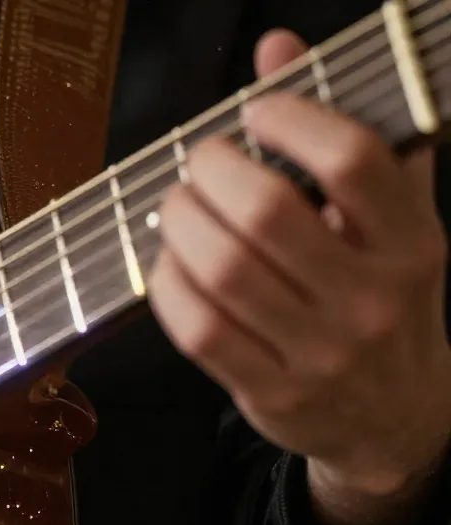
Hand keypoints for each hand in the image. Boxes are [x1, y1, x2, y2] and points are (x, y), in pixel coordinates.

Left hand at [148, 29, 450, 497]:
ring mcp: (322, 352)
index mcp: (413, 242)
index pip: (354, 160)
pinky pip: (198, 327)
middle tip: (200, 163)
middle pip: (266, 212)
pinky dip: (168, 284)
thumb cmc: (381, 297)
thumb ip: (343, 131)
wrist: (397, 419)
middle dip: (211, 172)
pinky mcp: (273, 393)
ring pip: (223, 269)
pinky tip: (172, 265)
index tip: (257, 110)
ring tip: (179, 208)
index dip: (291, 118)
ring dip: (179, 223)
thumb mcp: (390, 218)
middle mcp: (374, 299)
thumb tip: (277, 48)